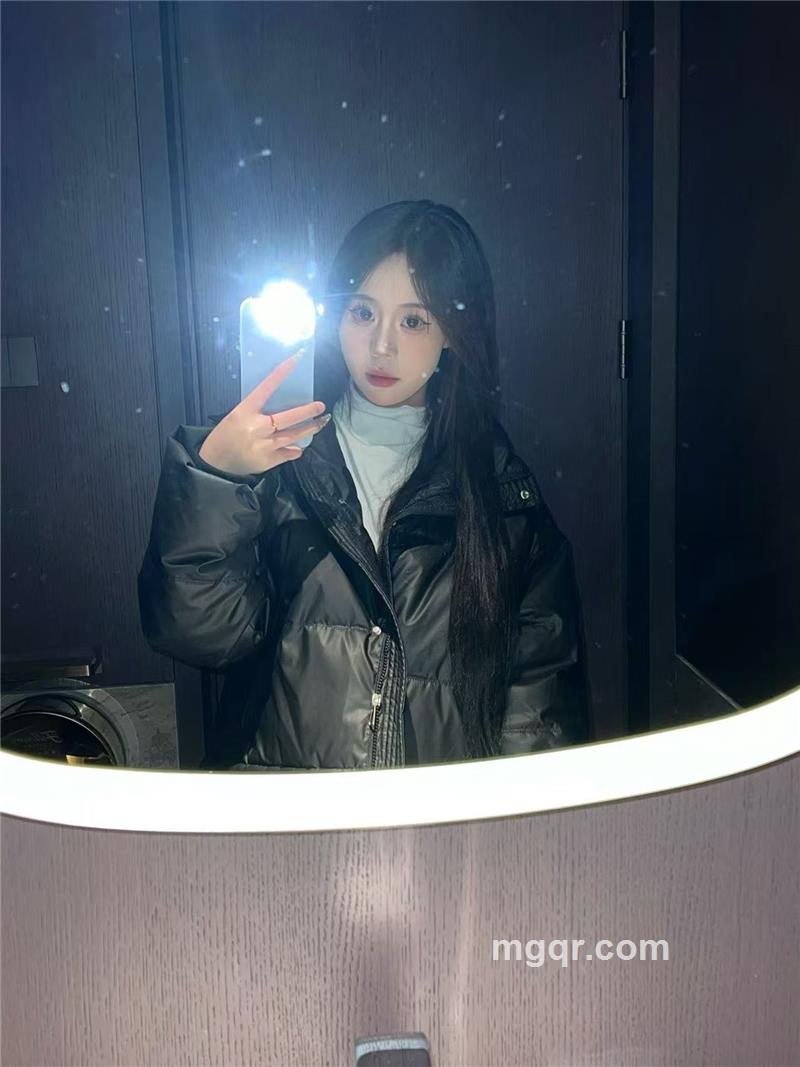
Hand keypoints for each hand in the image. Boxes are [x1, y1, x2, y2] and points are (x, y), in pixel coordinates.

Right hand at [197, 351, 327, 475]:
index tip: (294, 361)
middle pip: (288, 417)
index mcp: (244, 411)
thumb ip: (256, 411)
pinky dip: (294, 450)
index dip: (280, 374)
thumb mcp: (236, 416)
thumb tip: (281, 406)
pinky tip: (299, 447)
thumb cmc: (225, 436)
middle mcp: (255, 427)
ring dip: (308, 429)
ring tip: (320, 423)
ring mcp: (263, 445)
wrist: (215, 463)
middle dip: (307, 412)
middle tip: (321, 406)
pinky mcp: (267, 461)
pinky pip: (287, 453)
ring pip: (292, 436)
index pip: (265, 388)